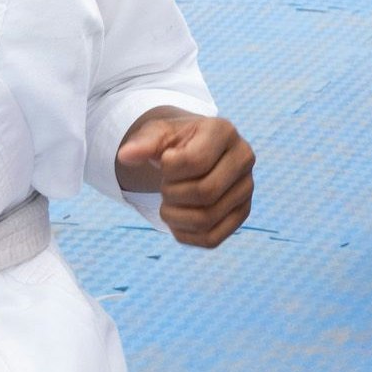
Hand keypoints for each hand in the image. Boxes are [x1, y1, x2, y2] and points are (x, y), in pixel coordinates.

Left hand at [117, 106, 253, 246]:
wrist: (195, 152)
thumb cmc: (175, 142)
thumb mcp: (158, 134)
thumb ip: (142, 143)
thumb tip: (125, 156)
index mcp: (224, 132)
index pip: (196, 161)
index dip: (169, 169)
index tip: (164, 162)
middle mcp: (244, 159)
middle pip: (206, 192)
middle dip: (172, 194)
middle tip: (165, 187)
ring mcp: (246, 189)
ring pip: (207, 219)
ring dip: (174, 216)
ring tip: (168, 203)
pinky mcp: (241, 213)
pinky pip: (212, 239)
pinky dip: (185, 234)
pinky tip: (176, 219)